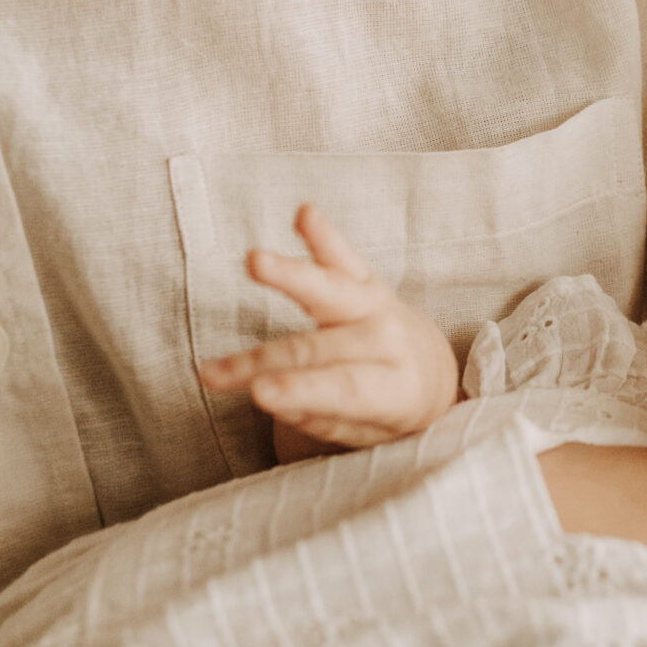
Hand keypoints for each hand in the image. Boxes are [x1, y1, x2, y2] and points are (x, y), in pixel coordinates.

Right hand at [198, 204, 458, 453]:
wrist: (432, 374)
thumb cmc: (388, 413)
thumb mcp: (365, 433)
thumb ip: (324, 416)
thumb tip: (273, 395)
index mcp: (396, 388)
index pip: (342, 388)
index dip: (300, 390)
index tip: (258, 394)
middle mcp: (389, 341)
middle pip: (315, 348)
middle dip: (261, 361)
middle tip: (214, 373)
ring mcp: (378, 305)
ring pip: (328, 290)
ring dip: (288, 275)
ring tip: (254, 261)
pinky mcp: (366, 281)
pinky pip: (343, 256)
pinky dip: (323, 235)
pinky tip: (305, 214)